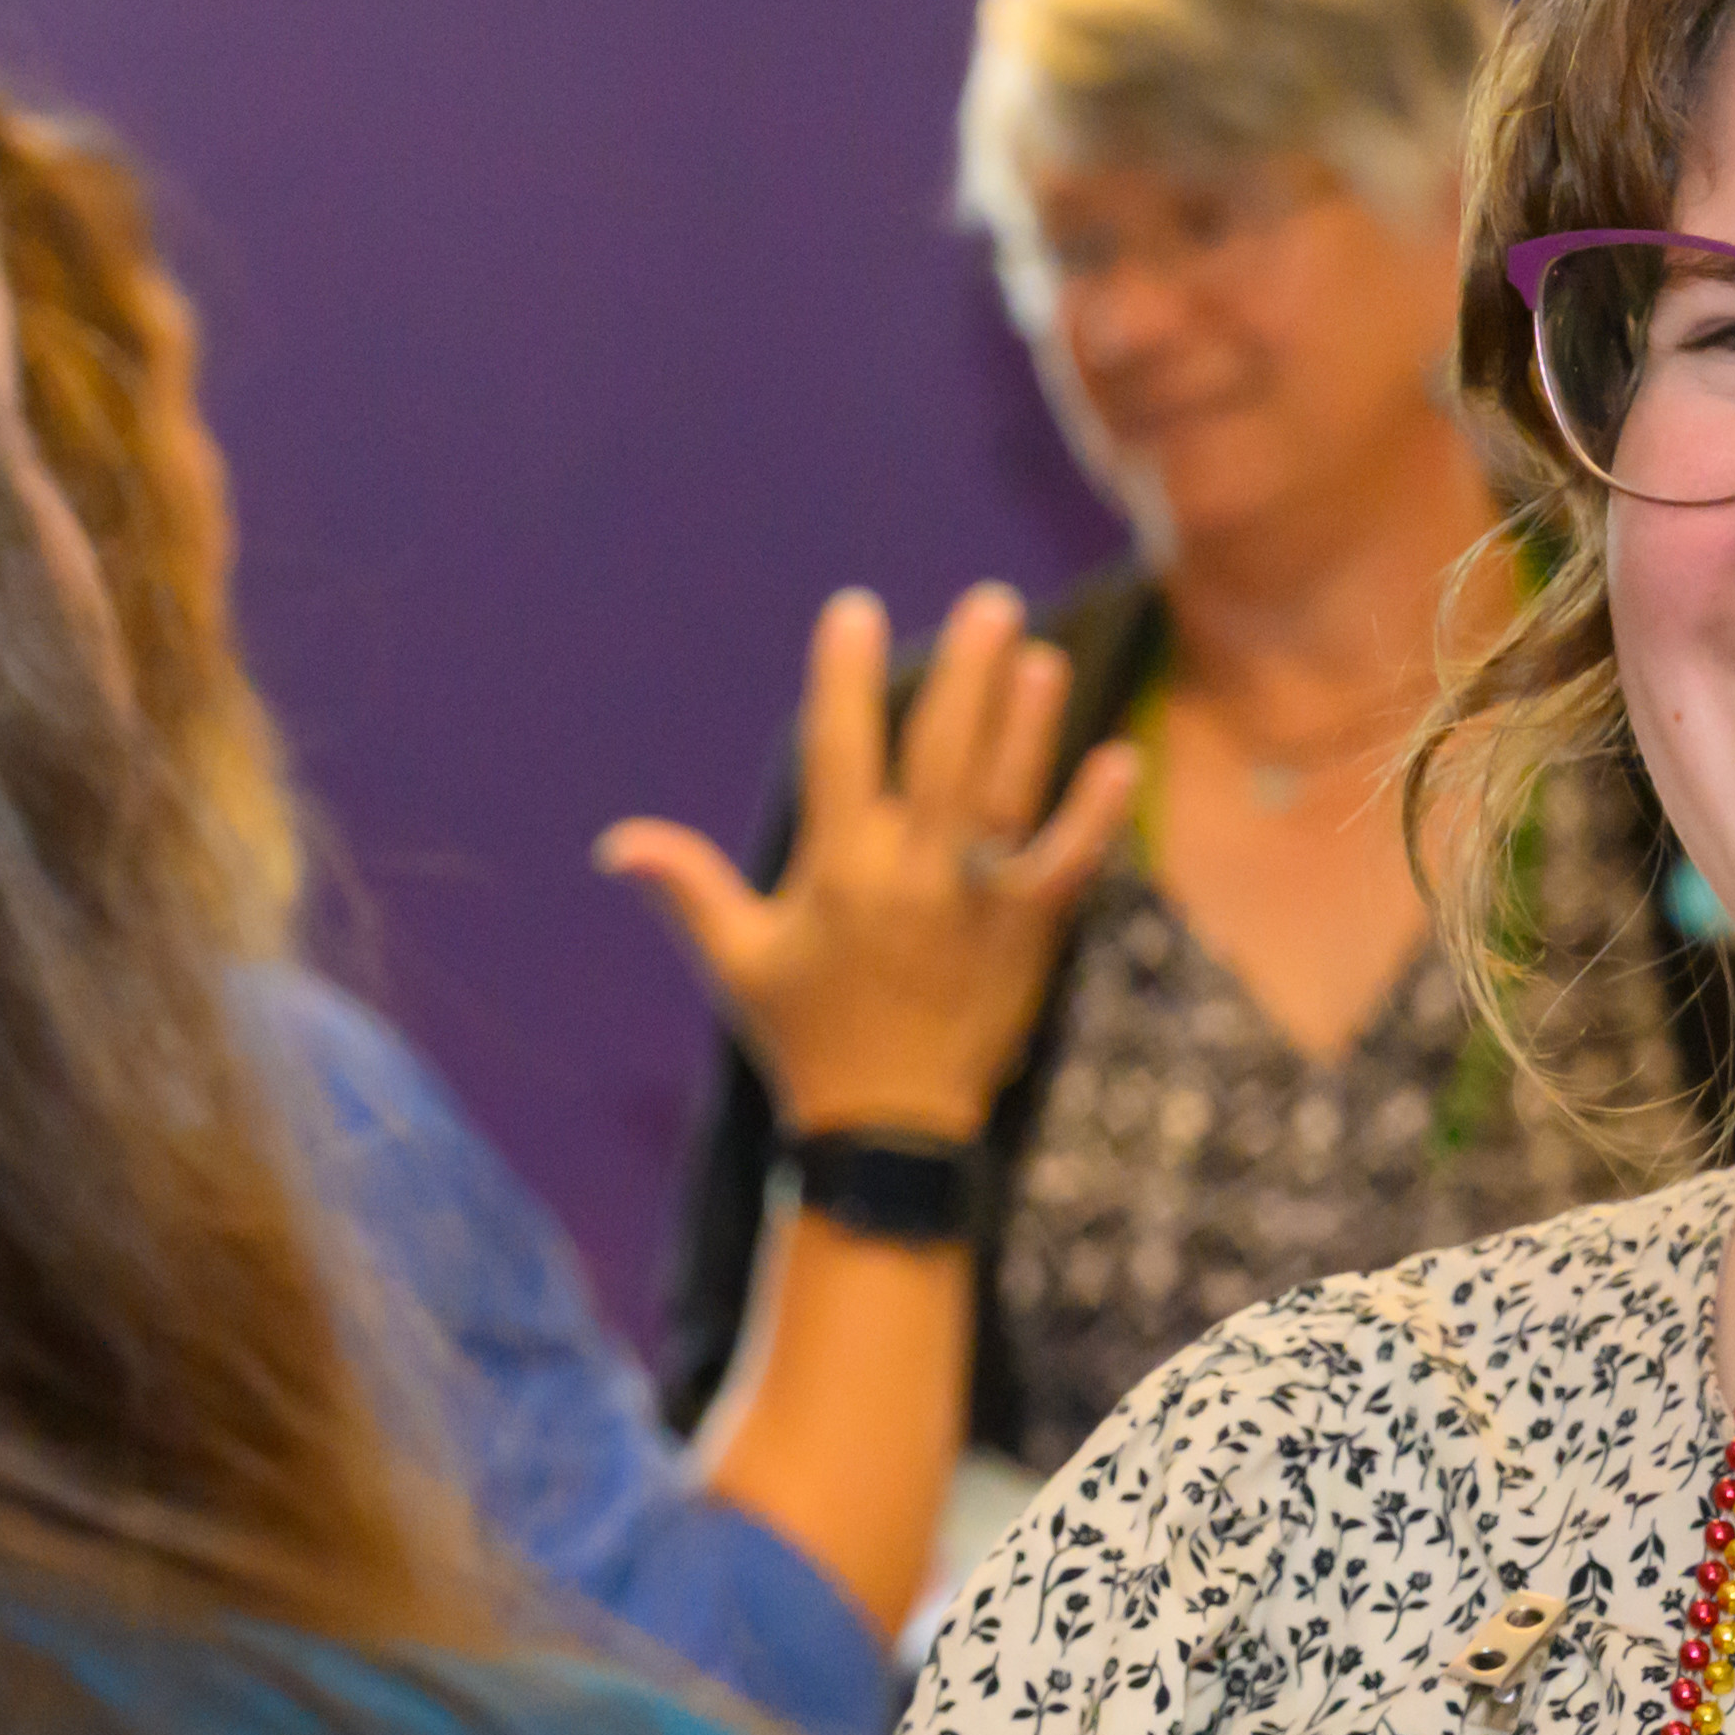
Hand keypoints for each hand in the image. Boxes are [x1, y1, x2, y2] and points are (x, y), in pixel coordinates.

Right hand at [596, 586, 1131, 1136]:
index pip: (839, 753)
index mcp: (838, 871)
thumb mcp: (739, 963)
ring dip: (1027, 724)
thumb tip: (616, 843)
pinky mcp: (1028, 935)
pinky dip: (1094, 815)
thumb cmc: (807, 1039)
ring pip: (1005, 794)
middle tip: (990, 603)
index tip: (855, 610)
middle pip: (942, 755)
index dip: (845, 679)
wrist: (889, 1131)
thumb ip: (688, 889)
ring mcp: (975, 902)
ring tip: (1041, 657)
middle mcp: (910, 875)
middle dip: (965, 676)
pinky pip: (1068, 865)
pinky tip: (1118, 758)